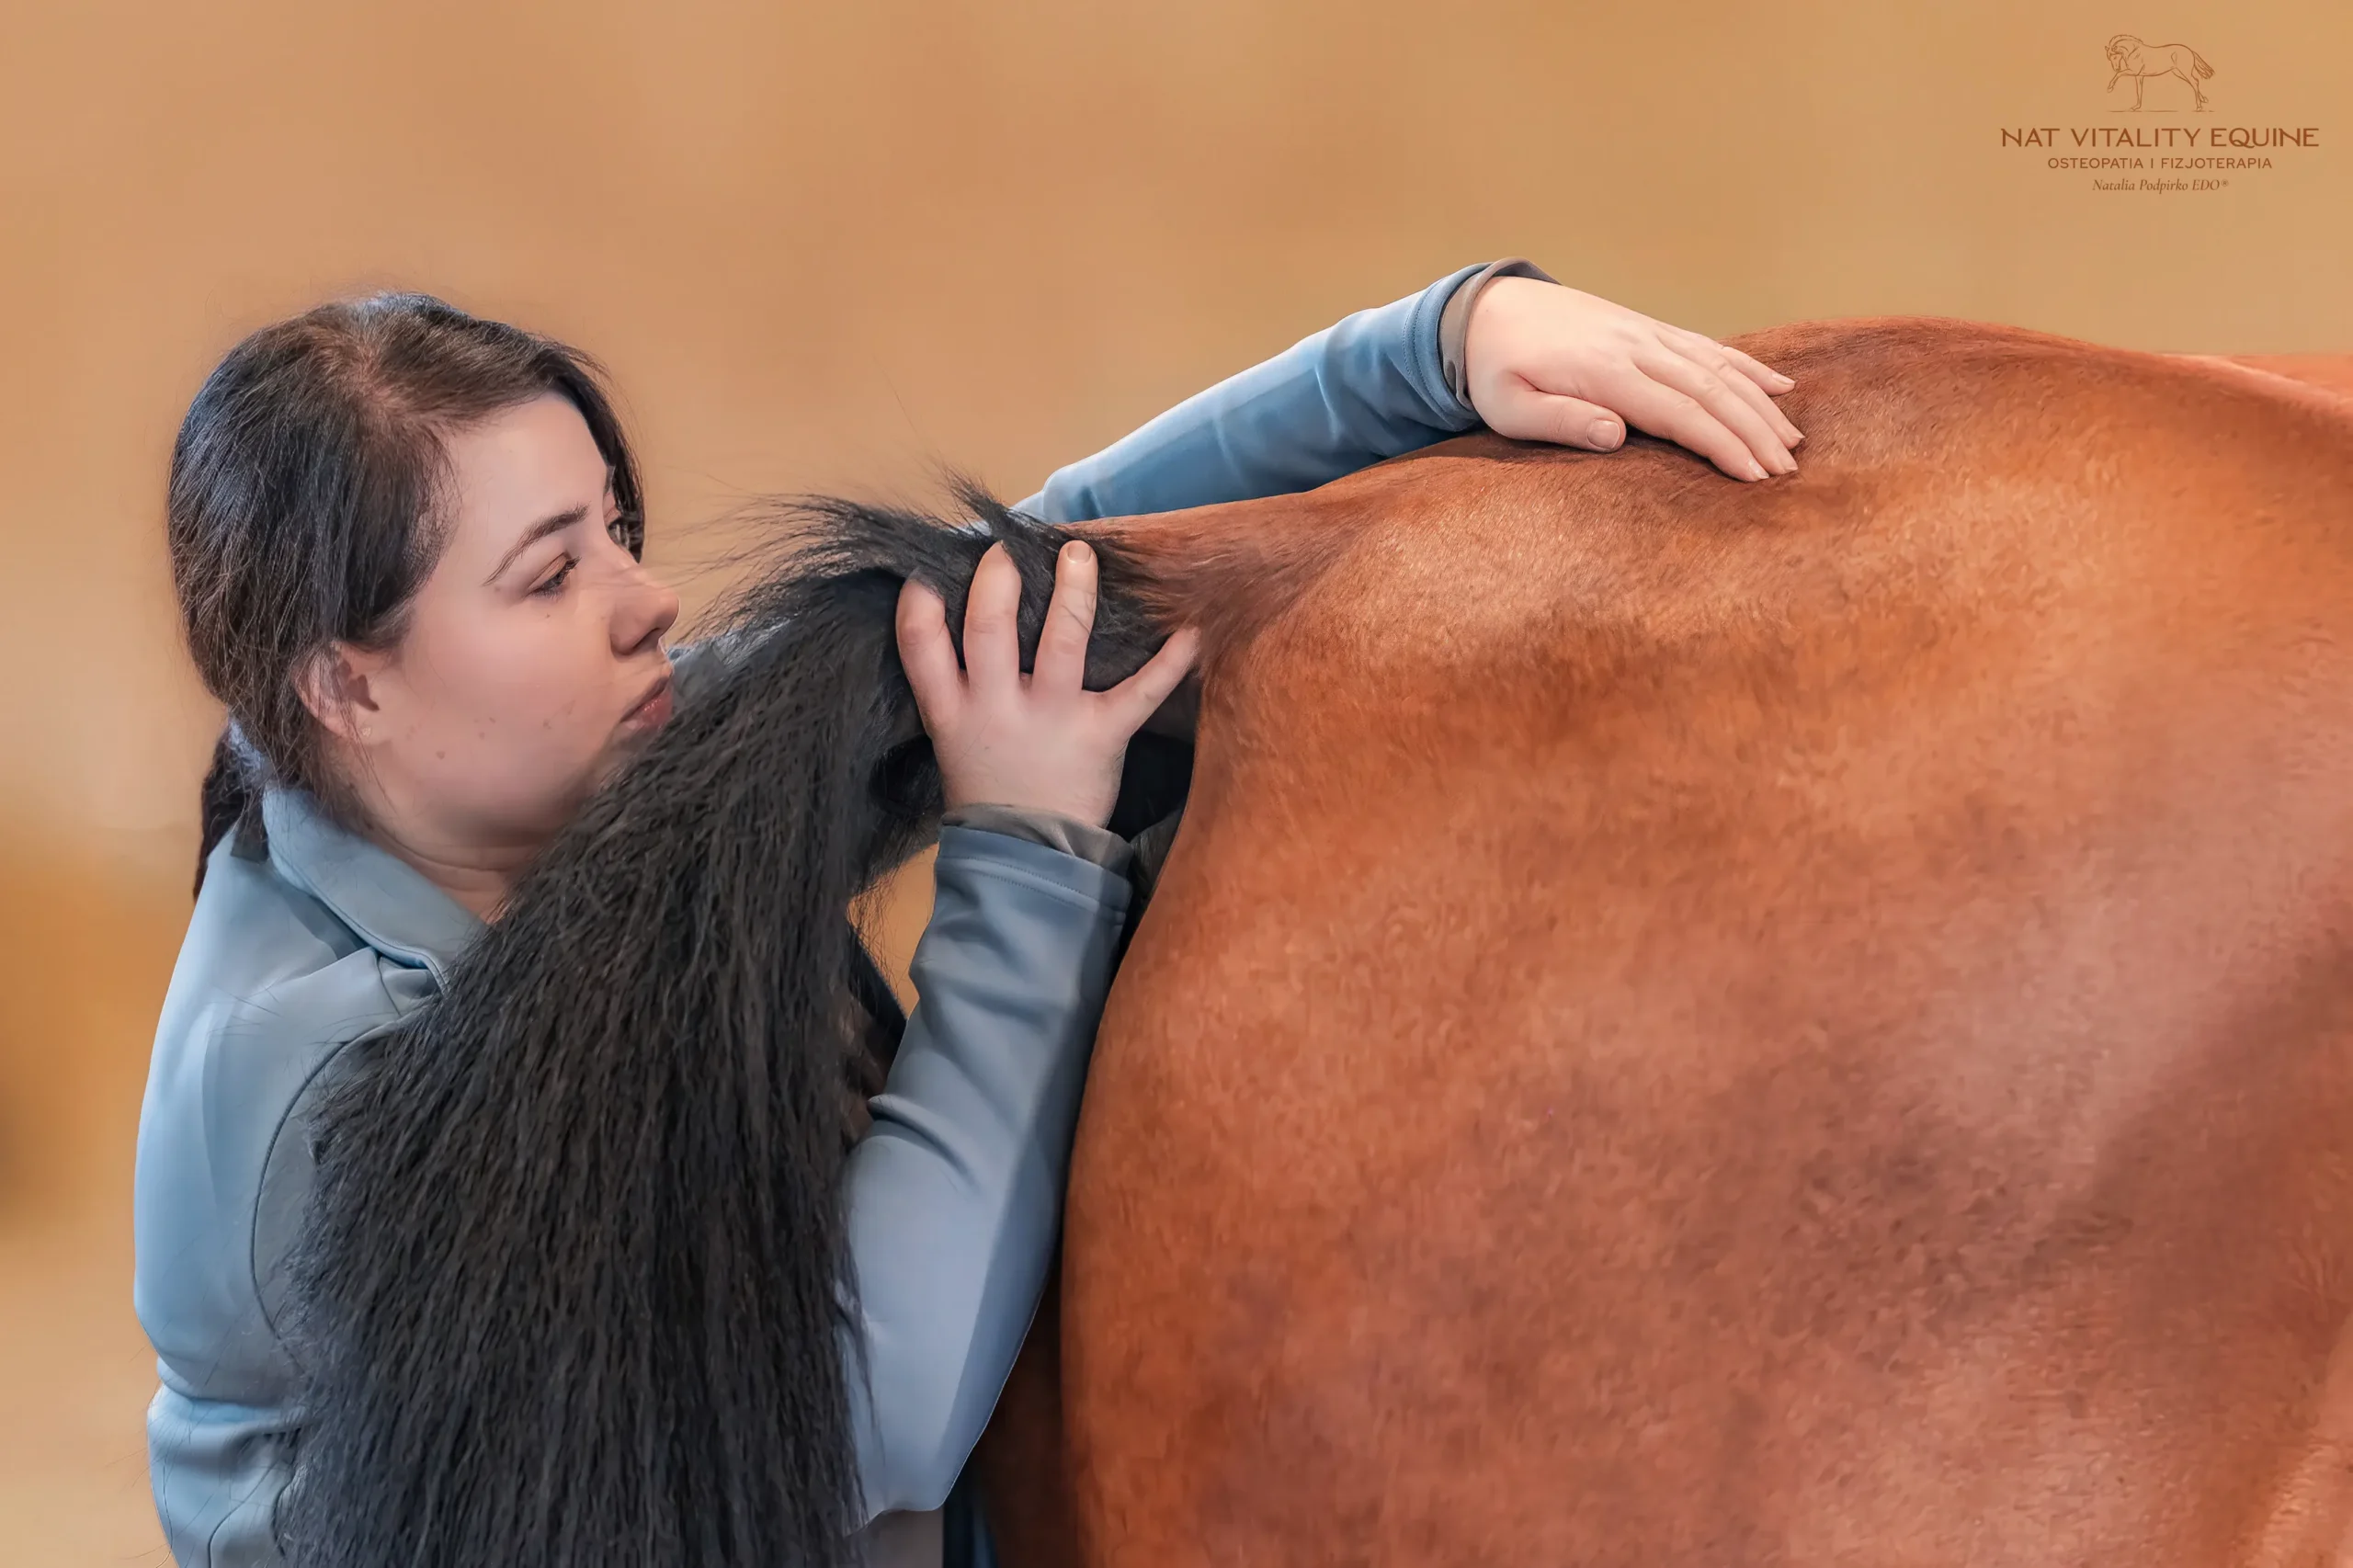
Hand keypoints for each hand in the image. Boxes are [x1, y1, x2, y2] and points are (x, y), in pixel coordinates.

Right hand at [897, 539, 1200, 827]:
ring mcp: (1051, 719)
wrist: (1026, 857)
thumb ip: (955, 686)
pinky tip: (1192, 632)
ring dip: (1074, 593)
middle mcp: (997, 707)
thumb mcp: (952, 740)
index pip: (921, 646)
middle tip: (1008, 549)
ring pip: (1061, 642)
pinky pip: (1140, 693)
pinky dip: (1170, 662)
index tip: (928, 572)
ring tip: (1080, 555)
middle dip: (999, 580)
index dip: (920, 604)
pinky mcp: (1101, 735)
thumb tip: (963, 617)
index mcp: (953, 710)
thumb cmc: (991, 788)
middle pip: (990, 629)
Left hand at [1464, 277, 1804, 481]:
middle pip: (1711, 390)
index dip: (1722, 445)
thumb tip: (1616, 437)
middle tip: (1787, 472)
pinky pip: (1708, 347)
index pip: (1679, 412)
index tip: (1754, 477)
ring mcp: (1646, 333)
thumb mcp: (1508, 407)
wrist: (1487, 311)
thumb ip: (1560, 421)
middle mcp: (1635, 346)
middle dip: (1755, 431)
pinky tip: (1778, 387)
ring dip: (1759, 404)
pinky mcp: (1647, 328)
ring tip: (1792, 442)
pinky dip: (1746, 367)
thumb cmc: (1495, 371)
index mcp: (1604, 372)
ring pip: (1718, 367)